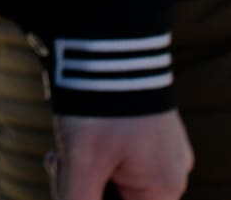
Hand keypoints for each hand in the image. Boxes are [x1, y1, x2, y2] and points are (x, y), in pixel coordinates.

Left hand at [51, 111, 192, 199]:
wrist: (111, 45)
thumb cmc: (100, 108)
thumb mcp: (82, 163)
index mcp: (164, 190)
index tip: (69, 183)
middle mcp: (172, 174)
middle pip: (119, 199)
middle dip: (84, 188)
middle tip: (58, 161)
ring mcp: (165, 151)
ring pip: (116, 180)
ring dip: (85, 170)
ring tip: (63, 149)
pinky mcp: (152, 132)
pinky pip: (123, 159)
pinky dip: (95, 153)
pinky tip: (77, 136)